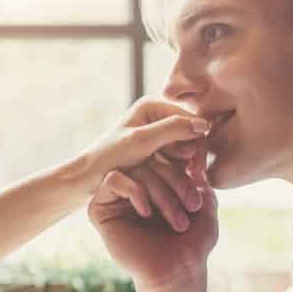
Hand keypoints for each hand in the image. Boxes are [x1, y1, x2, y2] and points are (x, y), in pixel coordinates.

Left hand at [72, 96, 212, 197]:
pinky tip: (179, 185)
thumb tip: (204, 124)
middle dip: (194, 157)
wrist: (89, 177)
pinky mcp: (157, 151)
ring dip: (188, 167)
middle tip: (196, 180)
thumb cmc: (109, 158)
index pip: (190, 120)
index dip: (198, 143)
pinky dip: (180, 171)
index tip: (197, 169)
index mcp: (152, 105)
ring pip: (185, 149)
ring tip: (188, 186)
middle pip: (190, 134)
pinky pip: (177, 160)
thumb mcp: (141, 142)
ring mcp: (158, 134)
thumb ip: (171, 130)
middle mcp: (157, 116)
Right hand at [88, 142, 217, 291]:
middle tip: (192, 207)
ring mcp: (117, 198)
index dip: (184, 169)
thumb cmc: (192, 244)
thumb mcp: (206, 205)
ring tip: (177, 219)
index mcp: (156, 183)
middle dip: (176, 181)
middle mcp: (134, 187)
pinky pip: (113, 180)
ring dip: (161, 191)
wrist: (177, 274)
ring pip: (134, 168)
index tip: (200, 195)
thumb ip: (198, 178)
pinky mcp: (101, 210)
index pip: (165, 155)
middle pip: (150, 160)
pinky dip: (134, 190)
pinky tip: (146, 213)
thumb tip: (191, 152)